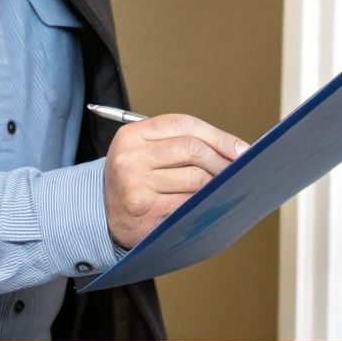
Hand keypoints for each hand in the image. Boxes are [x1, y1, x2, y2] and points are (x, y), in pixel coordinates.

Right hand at [104, 114, 247, 248]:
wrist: (99, 214)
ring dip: (215, 184)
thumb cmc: (133, 179)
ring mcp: (137, 186)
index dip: (219, 136)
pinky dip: (204, 202)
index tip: (242, 150)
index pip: (185, 125)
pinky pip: (188, 203)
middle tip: (240, 171)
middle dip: (223, 161)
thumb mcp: (144, 151)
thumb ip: (179, 143)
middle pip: (193, 150)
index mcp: (132, 135)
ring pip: (195, 179)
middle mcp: (131, 157)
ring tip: (225, 187)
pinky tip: (210, 203)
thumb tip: (233, 150)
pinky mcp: (146, 212)